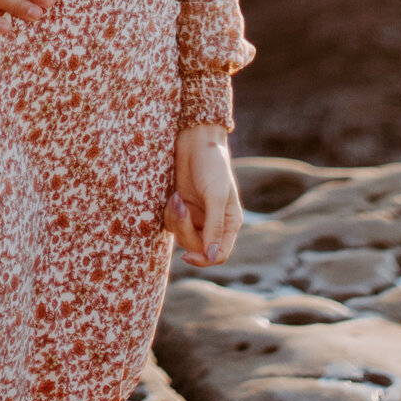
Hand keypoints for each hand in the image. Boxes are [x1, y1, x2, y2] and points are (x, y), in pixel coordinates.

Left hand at [165, 126, 241, 266]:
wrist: (195, 140)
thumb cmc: (211, 165)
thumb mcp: (216, 196)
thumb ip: (214, 227)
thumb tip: (213, 256)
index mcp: (229, 223)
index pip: (219, 254)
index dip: (204, 259)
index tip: (188, 255)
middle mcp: (214, 223)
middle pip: (197, 248)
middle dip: (185, 230)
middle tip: (180, 206)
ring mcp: (197, 216)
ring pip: (182, 236)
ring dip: (176, 220)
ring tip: (177, 197)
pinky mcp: (182, 208)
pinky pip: (173, 223)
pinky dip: (171, 213)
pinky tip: (174, 195)